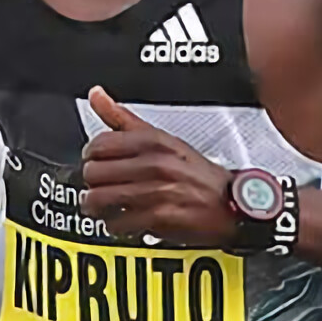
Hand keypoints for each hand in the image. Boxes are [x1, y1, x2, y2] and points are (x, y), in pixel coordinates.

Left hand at [80, 87, 232, 244]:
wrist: (231, 203)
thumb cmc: (196, 174)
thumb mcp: (163, 139)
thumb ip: (124, 118)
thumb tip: (96, 95)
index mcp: (152, 141)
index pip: (99, 144)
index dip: (91, 157)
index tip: (96, 163)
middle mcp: (154, 163)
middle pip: (94, 172)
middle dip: (93, 184)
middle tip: (101, 188)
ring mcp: (156, 190)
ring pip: (99, 199)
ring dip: (98, 207)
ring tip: (105, 208)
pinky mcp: (159, 216)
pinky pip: (117, 222)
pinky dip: (115, 226)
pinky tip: (123, 221)